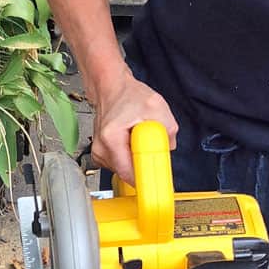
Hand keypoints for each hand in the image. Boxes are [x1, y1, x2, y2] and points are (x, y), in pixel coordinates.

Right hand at [90, 68, 178, 184]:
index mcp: (111, 138)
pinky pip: (119, 166)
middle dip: (143, 164)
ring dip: (136, 160)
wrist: (111, 88)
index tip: (156, 179)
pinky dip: (128, 157)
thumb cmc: (128, 95)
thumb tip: (169, 148)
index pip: (128, 173)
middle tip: (151, 147)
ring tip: (137, 139)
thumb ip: (168, 129)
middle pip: (126, 173)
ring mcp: (98, 153)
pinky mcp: (100, 155)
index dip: (145, 178)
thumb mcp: (156, 106)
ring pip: (123, 171)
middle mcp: (101, 148)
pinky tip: (130, 143)